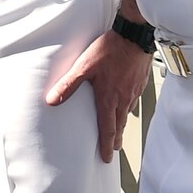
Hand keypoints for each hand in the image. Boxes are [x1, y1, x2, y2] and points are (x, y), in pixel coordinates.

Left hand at [44, 30, 150, 162]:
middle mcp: (124, 98)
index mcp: (109, 98)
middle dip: (116, 139)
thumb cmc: (110, 49)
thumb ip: (68, 85)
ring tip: (118, 129)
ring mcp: (134, 91)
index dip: (106, 145)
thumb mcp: (84, 66)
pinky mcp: (140, 82)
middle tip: (113, 148)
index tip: (106, 157)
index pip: (108, 129)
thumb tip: (52, 100)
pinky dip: (128, 107)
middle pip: (120, 125)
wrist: (134, 35)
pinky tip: (126, 103)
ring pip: (127, 113)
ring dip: (122, 124)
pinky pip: (134, 100)